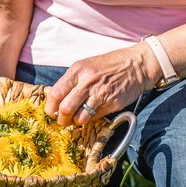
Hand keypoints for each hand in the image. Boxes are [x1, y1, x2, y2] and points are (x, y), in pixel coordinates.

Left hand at [44, 44, 158, 125]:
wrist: (135, 65)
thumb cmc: (107, 66)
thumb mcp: (85, 66)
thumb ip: (71, 81)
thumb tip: (56, 100)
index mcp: (77, 71)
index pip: (56, 93)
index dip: (50, 106)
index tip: (50, 112)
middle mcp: (87, 82)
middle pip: (66, 108)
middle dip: (61, 119)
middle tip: (62, 121)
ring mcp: (101, 94)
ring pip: (80, 118)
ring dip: (77, 121)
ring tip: (77, 118)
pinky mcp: (113, 104)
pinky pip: (96, 118)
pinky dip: (92, 118)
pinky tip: (93, 112)